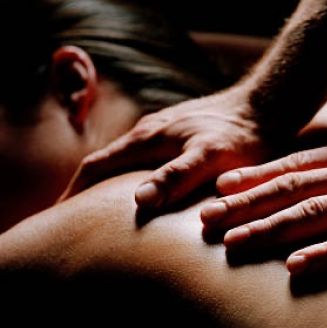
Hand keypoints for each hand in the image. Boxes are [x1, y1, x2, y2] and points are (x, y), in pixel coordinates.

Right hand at [60, 87, 267, 207]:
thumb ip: (176, 176)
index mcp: (147, 138)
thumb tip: (138, 201)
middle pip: (104, 163)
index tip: (59, 218)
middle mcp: (149, 131)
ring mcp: (164, 129)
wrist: (267, 106)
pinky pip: (146, 156)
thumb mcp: (212, 158)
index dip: (74, 193)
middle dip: (84, 190)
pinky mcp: (180, 131)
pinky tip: (145, 189)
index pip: (95, 167)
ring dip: (108, 182)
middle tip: (74, 221)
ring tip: (102, 209)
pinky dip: (133, 175)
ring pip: (125, 159)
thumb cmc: (242, 136)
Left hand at [200, 119, 326, 275]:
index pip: (295, 164)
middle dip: (247, 205)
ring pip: (316, 213)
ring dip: (271, 229)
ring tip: (234, 246)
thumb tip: (323, 144)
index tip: (220, 189)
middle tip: (206, 221)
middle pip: (293, 188)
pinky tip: (297, 269)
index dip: (255, 176)